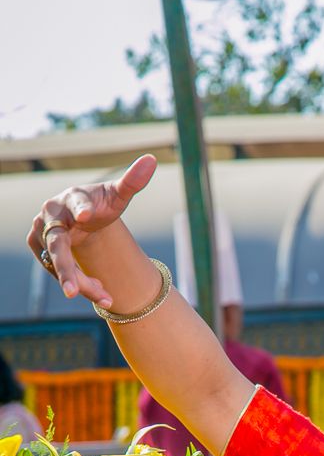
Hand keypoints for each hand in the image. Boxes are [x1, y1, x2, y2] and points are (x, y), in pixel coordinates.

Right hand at [26, 154, 157, 307]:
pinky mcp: (39, 248)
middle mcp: (51, 214)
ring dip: (82, 283)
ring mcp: (42, 232)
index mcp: (72, 198)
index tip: (86, 215)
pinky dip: (77, 284)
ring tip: (106, 296)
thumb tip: (151, 160)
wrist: (83, 216)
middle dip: (66, 269)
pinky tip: (99, 290)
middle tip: (72, 292)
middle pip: (57, 245)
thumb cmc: (100, 204)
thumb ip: (132, 182)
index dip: (81, 208)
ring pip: (57, 264)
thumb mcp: (118, 196)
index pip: (76, 203)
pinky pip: (57, 272)